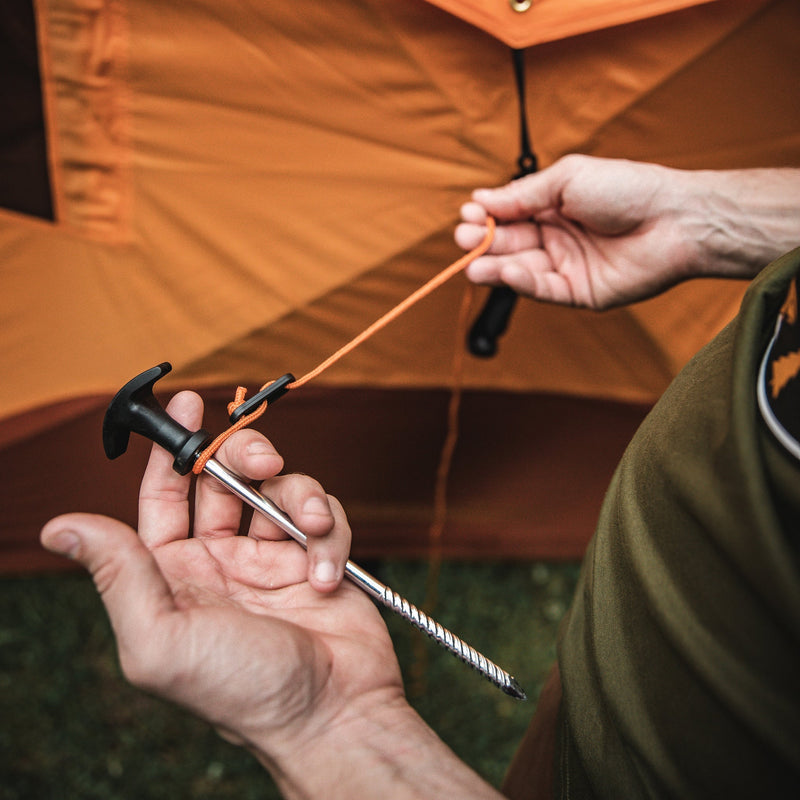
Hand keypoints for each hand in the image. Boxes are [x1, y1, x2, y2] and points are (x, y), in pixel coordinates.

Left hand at [41, 391, 403, 764]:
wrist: (332, 714)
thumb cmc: (243, 688)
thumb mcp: (161, 637)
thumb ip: (117, 575)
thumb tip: (60, 528)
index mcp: (175, 573)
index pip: (165, 494)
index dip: (174, 449)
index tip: (188, 405)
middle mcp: (222, 559)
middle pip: (227, 477)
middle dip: (245, 455)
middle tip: (261, 458)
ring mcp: (273, 557)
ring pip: (281, 487)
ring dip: (297, 495)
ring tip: (305, 529)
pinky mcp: (318, 558)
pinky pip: (324, 517)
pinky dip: (329, 534)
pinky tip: (325, 575)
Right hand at [456, 154, 709, 308]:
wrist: (674, 219)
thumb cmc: (627, 189)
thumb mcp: (566, 179)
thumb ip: (522, 194)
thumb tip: (479, 199)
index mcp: (552, 206)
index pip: (507, 215)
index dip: (485, 217)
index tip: (467, 215)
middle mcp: (555, 237)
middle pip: (509, 244)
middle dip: (482, 243)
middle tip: (461, 240)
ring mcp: (566, 266)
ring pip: (520, 270)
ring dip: (494, 268)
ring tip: (471, 265)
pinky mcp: (578, 293)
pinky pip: (543, 290)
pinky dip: (522, 283)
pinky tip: (507, 272)